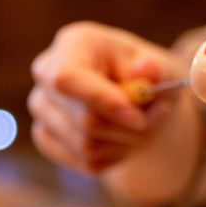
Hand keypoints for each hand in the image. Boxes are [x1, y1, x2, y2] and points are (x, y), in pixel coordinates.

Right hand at [28, 22, 188, 174]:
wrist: (138, 99)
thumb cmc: (148, 77)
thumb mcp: (163, 67)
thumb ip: (158, 69)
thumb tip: (144, 70)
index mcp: (73, 44)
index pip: (69, 78)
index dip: (102, 102)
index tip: (138, 120)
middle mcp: (46, 73)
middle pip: (84, 120)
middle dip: (129, 128)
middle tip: (158, 116)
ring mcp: (42, 107)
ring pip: (86, 146)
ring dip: (126, 143)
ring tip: (142, 126)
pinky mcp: (45, 137)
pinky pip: (85, 162)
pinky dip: (114, 157)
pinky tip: (123, 138)